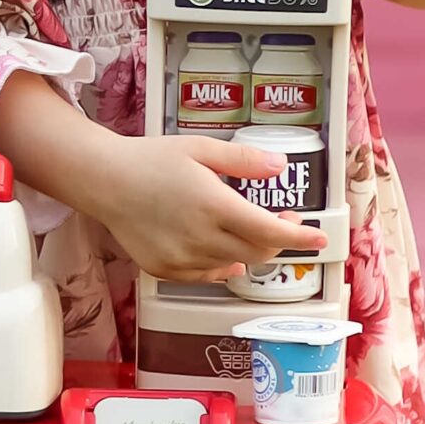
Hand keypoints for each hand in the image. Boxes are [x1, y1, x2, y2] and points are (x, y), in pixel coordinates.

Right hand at [90, 134, 325, 284]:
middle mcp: (200, 238)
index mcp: (213, 205)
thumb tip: (280, 166)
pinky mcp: (165, 270)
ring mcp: (182, 258)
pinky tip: (220, 247)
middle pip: (258, 252)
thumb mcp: (201, 149)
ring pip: (235, 265)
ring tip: (245, 228)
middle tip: (281, 218)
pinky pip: (207, 274)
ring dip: (250, 250)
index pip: (270, 231)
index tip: (320, 237)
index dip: (300, 236)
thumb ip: (244, 160)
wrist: (104, 182)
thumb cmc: (150, 160)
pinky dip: (222, 264)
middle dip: (278, 239)